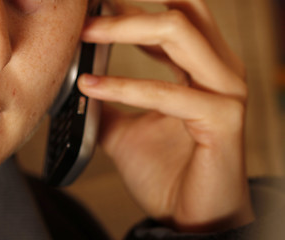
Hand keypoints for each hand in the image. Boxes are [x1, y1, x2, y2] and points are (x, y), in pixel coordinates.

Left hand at [78, 0, 253, 231]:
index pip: (172, 17)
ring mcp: (225, 92)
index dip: (131, 9)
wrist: (190, 217)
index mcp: (201, 68)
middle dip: (127, 11)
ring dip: (126, 29)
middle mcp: (219, 71)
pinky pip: (167, 92)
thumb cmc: (167, 173)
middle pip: (177, 13)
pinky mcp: (222, 120)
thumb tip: (80, 82)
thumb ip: (110, 103)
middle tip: (87, 16)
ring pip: (178, 34)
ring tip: (86, 34)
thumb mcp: (126, 131)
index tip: (94, 8)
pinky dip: (125, 86)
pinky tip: (91, 86)